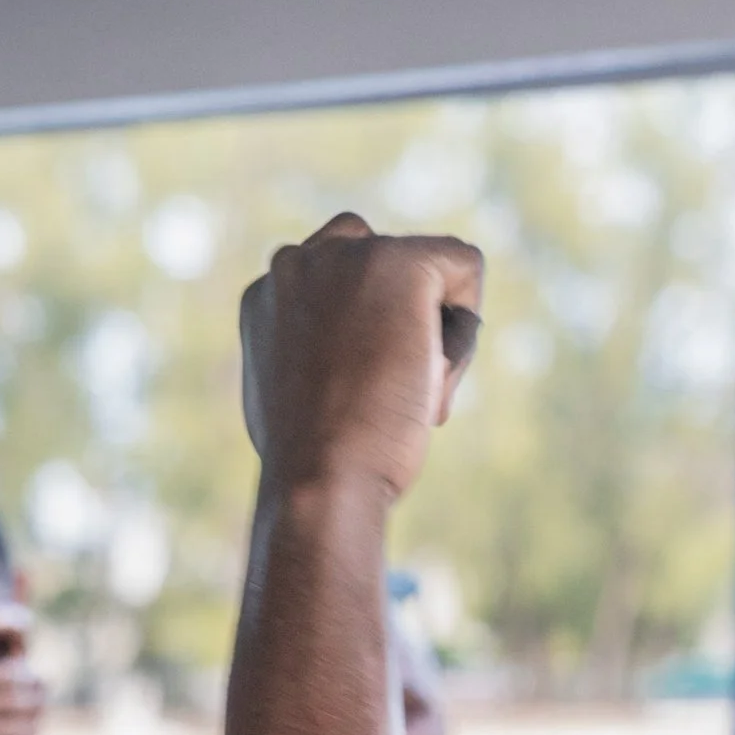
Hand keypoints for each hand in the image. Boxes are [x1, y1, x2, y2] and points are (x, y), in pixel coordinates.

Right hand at [238, 214, 481, 505]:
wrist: (319, 479)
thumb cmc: (311, 467)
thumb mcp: (294, 402)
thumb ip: (312, 356)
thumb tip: (347, 356)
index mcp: (268, 293)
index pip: (337, 283)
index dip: (362, 336)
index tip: (354, 392)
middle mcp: (299, 261)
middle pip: (376, 260)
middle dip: (394, 318)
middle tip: (381, 389)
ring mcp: (349, 256)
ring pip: (420, 270)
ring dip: (428, 332)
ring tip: (405, 393)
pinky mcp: (401, 263)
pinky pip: (464, 267)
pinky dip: (467, 326)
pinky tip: (434, 377)